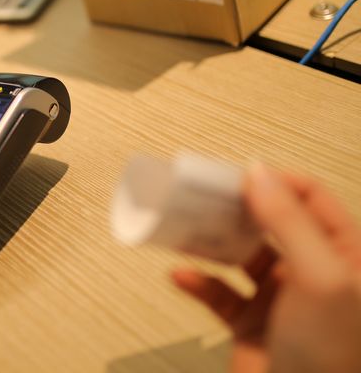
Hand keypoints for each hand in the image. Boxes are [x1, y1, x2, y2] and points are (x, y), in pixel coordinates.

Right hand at [173, 165, 360, 372]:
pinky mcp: (251, 323)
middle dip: (236, 206)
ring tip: (185, 229)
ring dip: (211, 241)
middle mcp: (315, 272)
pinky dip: (197, 282)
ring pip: (240, 254)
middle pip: (271, 221)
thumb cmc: (331, 356)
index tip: (236, 175)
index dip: (276, 180)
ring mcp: (282, 298)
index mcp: (346, 256)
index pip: (312, 197)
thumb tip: (258, 173)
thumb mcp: (319, 277)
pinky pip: (218, 292)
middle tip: (204, 194)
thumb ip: (289, 221)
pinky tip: (183, 275)